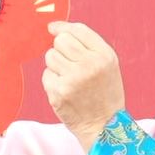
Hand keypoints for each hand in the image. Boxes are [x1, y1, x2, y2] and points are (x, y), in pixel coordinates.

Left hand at [44, 21, 126, 142]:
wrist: (104, 127)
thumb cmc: (105, 93)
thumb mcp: (108, 65)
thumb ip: (87, 45)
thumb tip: (54, 27)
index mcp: (104, 56)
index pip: (77, 30)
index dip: (62, 27)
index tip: (53, 29)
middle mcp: (90, 65)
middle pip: (61, 41)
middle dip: (60, 49)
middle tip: (69, 63)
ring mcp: (73, 79)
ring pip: (50, 56)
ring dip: (56, 65)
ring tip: (69, 78)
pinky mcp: (59, 92)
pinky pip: (46, 75)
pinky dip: (53, 81)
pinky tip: (66, 91)